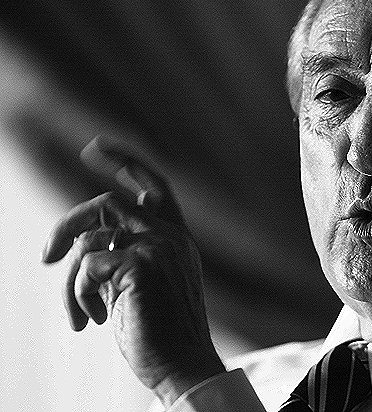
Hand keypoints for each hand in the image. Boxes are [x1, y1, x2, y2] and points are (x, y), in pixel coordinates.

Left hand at [41, 136, 224, 407]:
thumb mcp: (139, 285)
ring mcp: (159, 246)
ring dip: (72, 280)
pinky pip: (87, 266)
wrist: (183, 366)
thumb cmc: (159, 332)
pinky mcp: (142, 265)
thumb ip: (121, 255)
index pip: (154, 184)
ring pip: (91, 238)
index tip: (95, 147)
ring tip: (78, 313)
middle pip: (109, 202)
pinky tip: (91, 322)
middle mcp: (171, 236)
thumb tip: (80, 244)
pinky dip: (79, 295)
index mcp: (176, 238)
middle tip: (46, 256)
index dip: (125, 160)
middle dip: (68, 223)